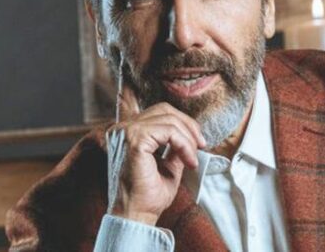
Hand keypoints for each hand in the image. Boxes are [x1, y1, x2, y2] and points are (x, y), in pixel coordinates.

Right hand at [108, 60, 205, 225]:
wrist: (136, 216)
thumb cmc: (148, 196)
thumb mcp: (168, 165)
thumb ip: (175, 147)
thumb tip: (191, 136)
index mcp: (127, 132)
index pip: (158, 112)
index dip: (182, 122)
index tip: (198, 143)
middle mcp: (122, 128)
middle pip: (164, 109)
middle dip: (188, 126)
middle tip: (201, 145)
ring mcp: (126, 132)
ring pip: (169, 119)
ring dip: (188, 139)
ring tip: (193, 159)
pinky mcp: (134, 140)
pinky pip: (168, 131)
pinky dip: (184, 145)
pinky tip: (188, 161)